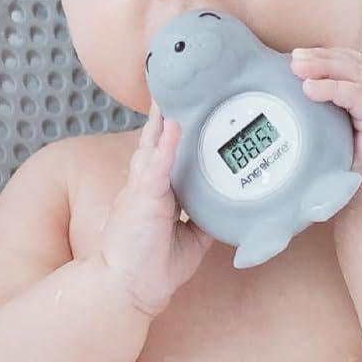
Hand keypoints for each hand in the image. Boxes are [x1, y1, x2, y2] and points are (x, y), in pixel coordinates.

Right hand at [98, 100, 215, 314]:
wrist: (130, 288)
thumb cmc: (153, 264)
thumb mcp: (191, 235)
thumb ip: (206, 217)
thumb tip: (230, 208)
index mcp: (155, 187)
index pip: (166, 147)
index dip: (174, 123)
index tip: (184, 98)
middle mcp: (146, 181)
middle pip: (157, 135)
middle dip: (166, 106)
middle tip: (176, 73)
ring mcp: (143, 188)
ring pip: (154, 143)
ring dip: (164, 115)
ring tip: (173, 85)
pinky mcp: (143, 200)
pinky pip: (155, 168)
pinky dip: (165, 146)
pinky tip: (173, 125)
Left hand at [290, 46, 361, 186]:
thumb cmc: (357, 179)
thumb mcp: (340, 139)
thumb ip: (329, 118)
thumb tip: (294, 99)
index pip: (357, 66)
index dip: (329, 56)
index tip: (300, 56)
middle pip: (357, 65)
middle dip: (323, 58)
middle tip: (294, 59)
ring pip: (360, 74)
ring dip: (325, 67)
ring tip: (298, 68)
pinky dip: (335, 89)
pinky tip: (311, 89)